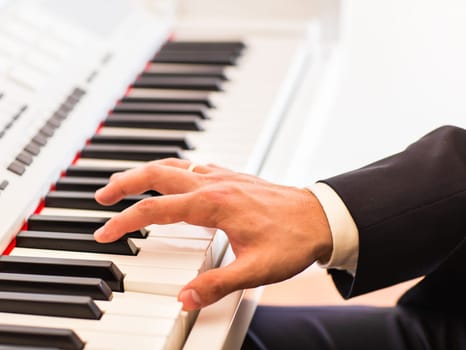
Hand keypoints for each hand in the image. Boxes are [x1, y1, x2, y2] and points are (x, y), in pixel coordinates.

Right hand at [94, 158, 332, 309]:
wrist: (321, 217)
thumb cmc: (293, 239)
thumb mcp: (255, 269)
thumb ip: (217, 285)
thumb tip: (185, 298)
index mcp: (212, 204)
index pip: (155, 210)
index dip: (125, 221)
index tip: (106, 233)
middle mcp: (213, 184)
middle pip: (157, 174)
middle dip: (124, 183)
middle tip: (102, 196)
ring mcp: (222, 176)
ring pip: (173, 165)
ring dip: (145, 172)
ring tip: (126, 183)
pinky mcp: (232, 176)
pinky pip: (193, 164)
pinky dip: (172, 168)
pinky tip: (172, 177)